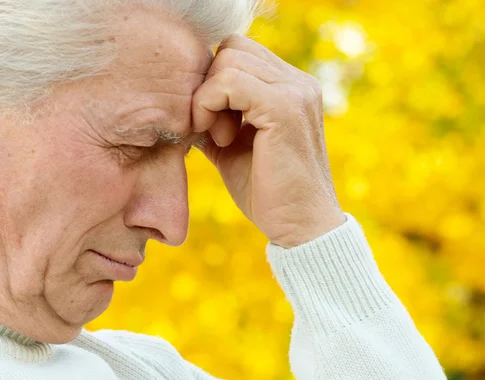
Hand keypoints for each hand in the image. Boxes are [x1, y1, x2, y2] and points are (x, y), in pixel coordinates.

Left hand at [192, 35, 345, 247]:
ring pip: (228, 58)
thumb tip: (184, 100)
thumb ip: (216, 117)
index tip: (214, 125)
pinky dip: (209, 106)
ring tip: (220, 138)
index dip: (215, 82)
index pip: (240, 53)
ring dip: (209, 97)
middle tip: (214, 131)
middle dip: (210, 86)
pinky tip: (219, 140)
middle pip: (232, 48)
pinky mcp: (285, 107)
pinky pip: (228, 82)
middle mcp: (298, 82)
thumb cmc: (269, 191)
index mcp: (292, 88)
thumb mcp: (234, 146)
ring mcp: (296, 91)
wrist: (301, 227)